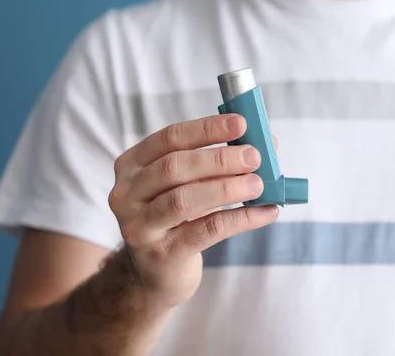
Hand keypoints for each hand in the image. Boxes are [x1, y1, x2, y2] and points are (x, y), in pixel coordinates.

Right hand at [108, 114, 278, 307]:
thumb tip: (267, 142)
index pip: (170, 138)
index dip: (206, 129)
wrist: (155, 271)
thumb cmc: (177, 217)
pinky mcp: (161, 254)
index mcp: (133, 164)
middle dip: (218, 159)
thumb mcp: (190, 184)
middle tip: (254, 157)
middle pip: (174, 167)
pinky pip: (206, 231)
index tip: (241, 124)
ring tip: (259, 184)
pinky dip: (241, 219)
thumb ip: (220, 162)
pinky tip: (266, 212)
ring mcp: (139, 226)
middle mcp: (127, 193)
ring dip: (227, 189)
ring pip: (184, 201)